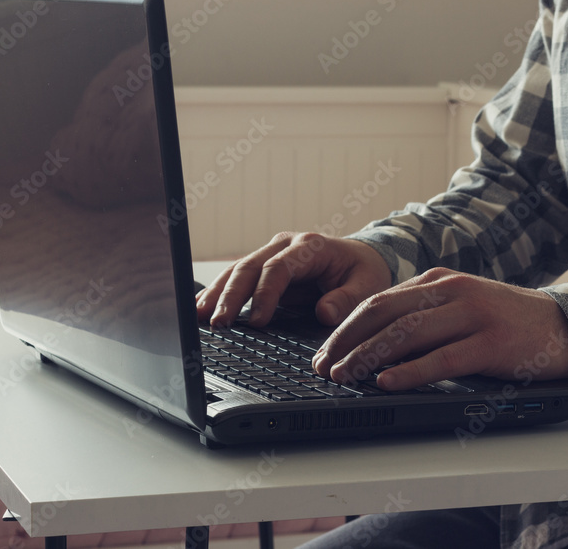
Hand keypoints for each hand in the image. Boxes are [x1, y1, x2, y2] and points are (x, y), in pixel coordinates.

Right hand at [195, 233, 391, 328]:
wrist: (361, 258)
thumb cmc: (364, 272)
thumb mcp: (368, 285)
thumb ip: (348, 299)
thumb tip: (325, 313)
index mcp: (311, 247)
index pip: (279, 268)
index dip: (265, 294)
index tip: (257, 320)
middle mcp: (287, 245)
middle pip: (250, 267)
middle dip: (231, 295)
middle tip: (218, 322)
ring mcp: (272, 253)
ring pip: (237, 269)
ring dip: (218, 292)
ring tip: (200, 316)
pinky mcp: (264, 266)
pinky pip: (237, 276)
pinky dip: (218, 290)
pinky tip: (202, 306)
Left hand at [312, 268, 567, 389]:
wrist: (563, 326)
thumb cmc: (506, 322)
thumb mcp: (460, 305)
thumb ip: (423, 313)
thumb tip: (372, 339)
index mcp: (438, 281)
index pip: (377, 300)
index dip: (345, 327)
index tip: (324, 351)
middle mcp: (451, 291)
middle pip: (384, 313)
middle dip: (346, 341)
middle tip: (323, 366)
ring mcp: (472, 315)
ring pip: (406, 334)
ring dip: (368, 357)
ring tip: (344, 376)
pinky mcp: (492, 343)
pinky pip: (442, 359)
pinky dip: (410, 371)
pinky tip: (388, 382)